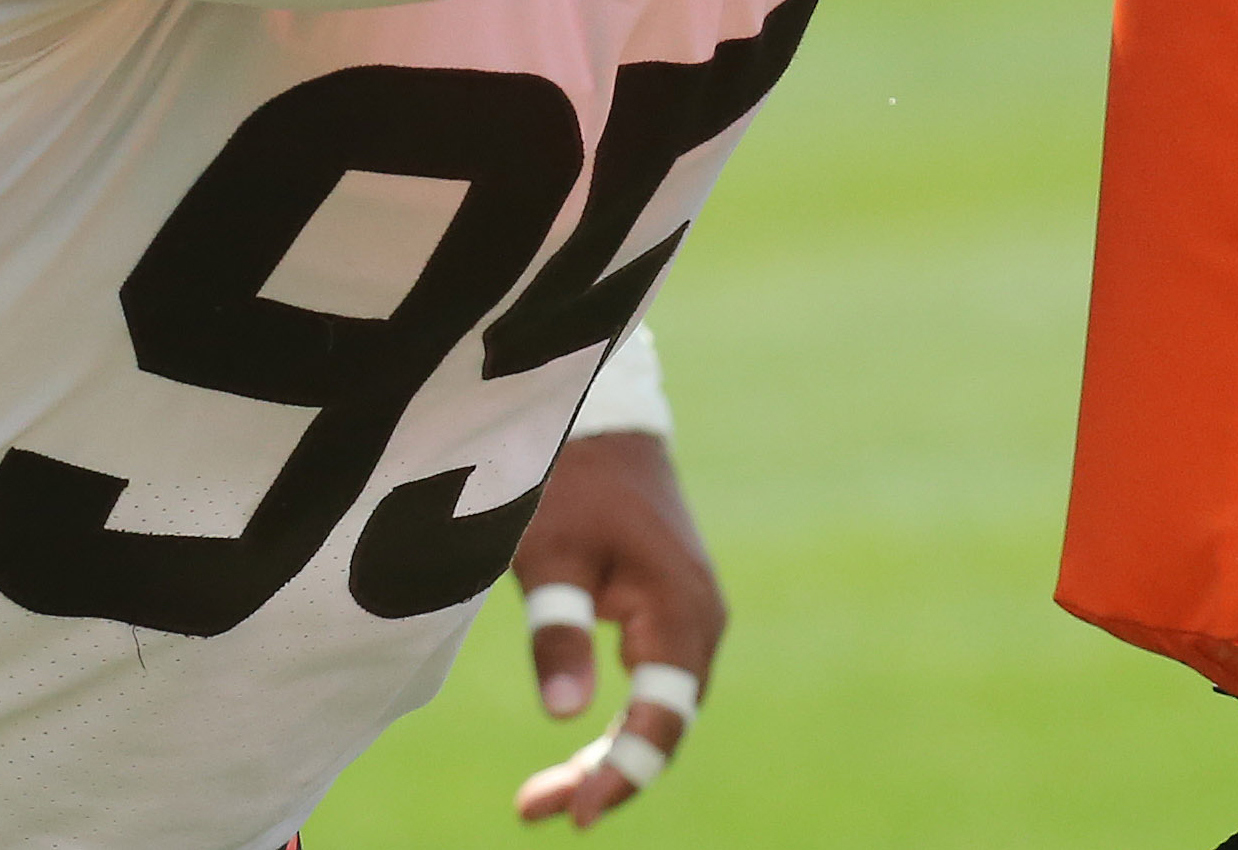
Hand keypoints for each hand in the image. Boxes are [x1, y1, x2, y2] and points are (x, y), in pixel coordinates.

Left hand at [507, 431, 723, 828]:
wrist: (604, 427)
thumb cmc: (571, 486)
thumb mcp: (549, 557)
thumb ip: (558, 633)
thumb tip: (563, 718)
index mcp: (679, 610)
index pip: (662, 717)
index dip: (623, 770)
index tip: (576, 814)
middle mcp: (700, 621)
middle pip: (666, 723)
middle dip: (608, 773)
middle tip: (537, 811)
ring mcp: (692, 617)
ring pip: (663, 708)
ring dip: (611, 753)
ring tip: (544, 796)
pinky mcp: (673, 613)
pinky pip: (658, 685)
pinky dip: (622, 721)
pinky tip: (579, 748)